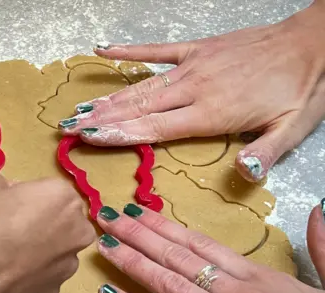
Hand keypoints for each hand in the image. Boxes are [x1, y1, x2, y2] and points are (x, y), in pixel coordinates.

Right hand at [0, 171, 94, 292]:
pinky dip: (22, 278)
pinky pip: (38, 280)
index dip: (22, 196)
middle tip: (0, 230)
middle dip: (36, 224)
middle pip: (58, 222)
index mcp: (64, 199)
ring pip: (51, 254)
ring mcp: (65, 271)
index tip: (0, 206)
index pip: (48, 190)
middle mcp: (75, 235)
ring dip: (31, 252)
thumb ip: (0, 184)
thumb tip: (4, 196)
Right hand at [59, 1, 324, 181]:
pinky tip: (103, 51)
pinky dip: (129, 51)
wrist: (313, 42)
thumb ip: (265, 152)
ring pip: (141, 85)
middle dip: (101, 119)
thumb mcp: (293, 127)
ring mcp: (193, 66)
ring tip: (78, 108)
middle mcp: (194, 89)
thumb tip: (244, 175)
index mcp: (212, 113)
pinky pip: (157, 50)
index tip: (88, 137)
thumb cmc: (302, 89)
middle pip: (138, 108)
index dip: (118, 133)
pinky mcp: (197, 49)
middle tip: (68, 128)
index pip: (155, 128)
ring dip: (107, 97)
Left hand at [93, 202, 324, 292]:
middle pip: (180, 257)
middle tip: (107, 216)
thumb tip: (320, 209)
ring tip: (104, 243)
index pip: (202, 244)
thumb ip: (322, 249)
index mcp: (261, 278)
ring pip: (172, 285)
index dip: (165, 226)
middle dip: (139, 235)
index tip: (138, 210)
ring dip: (133, 262)